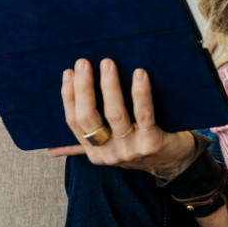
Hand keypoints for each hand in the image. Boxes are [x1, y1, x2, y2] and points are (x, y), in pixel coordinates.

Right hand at [47, 58, 195, 178]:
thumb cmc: (142, 147)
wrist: (176, 163)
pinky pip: (144, 114)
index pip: (74, 122)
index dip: (69, 96)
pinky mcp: (152, 142)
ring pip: (115, 114)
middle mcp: (110, 153)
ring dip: (110, 87)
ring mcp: (131, 149)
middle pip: (89, 117)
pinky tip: (139, 74)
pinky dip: (140, 93)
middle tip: (85, 63)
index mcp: (95, 152)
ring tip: (108, 64)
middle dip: (84, 88)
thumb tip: (50, 150)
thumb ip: (83, 145)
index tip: (69, 72)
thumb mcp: (111, 149)